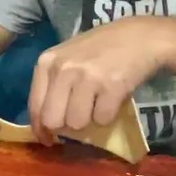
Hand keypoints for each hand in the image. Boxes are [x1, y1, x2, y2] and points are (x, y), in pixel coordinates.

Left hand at [28, 17, 168, 144]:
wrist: (141, 36)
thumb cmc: (101, 49)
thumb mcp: (68, 58)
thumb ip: (54, 85)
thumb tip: (46, 125)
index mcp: (47, 62)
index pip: (34, 106)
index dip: (40, 128)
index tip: (47, 140)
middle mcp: (63, 69)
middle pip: (52, 120)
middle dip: (66, 126)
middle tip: (80, 118)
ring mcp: (87, 77)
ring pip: (77, 123)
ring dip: (90, 121)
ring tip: (99, 102)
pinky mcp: (111, 86)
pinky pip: (102, 119)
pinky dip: (109, 116)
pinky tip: (113, 99)